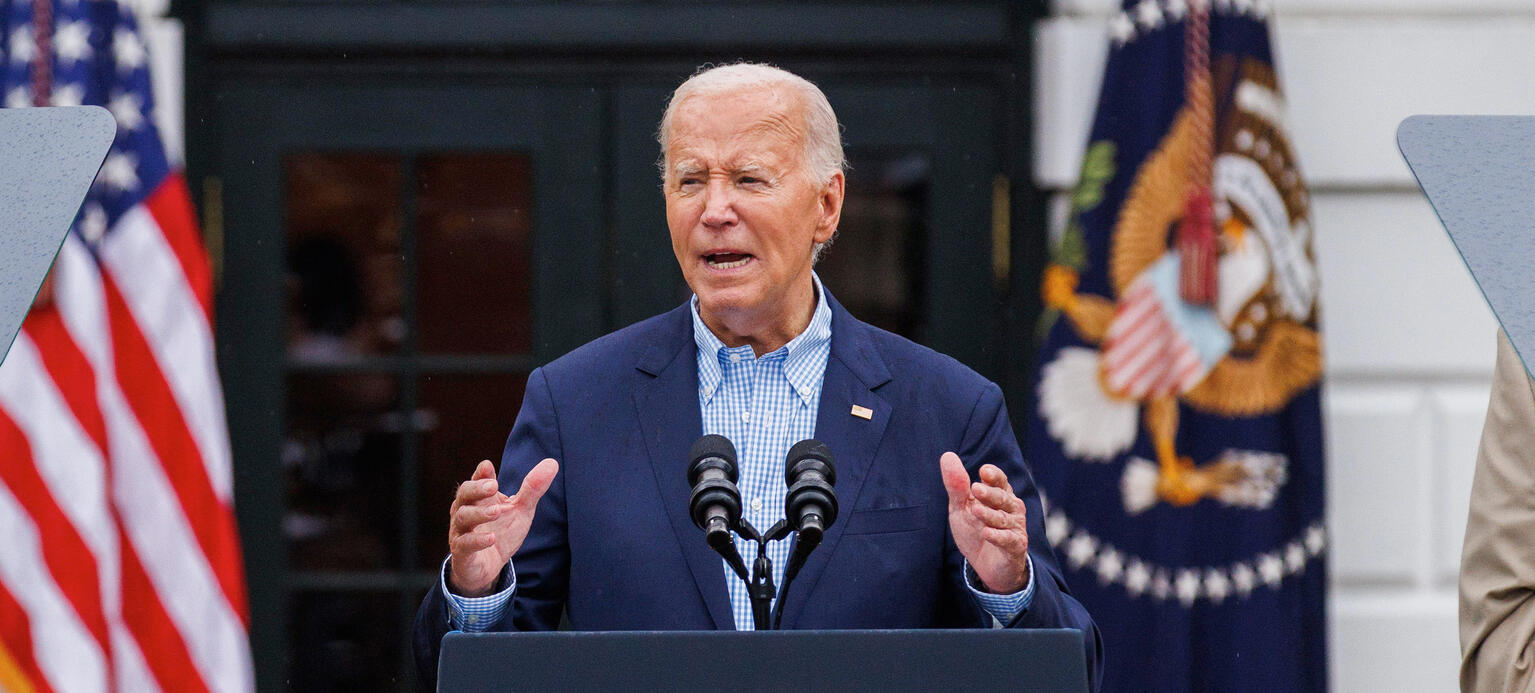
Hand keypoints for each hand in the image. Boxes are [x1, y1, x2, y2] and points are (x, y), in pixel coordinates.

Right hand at [447, 458, 558, 596]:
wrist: (487, 567)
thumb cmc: (501, 532)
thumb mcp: (520, 510)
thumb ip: (532, 488)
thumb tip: (553, 462)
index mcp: (480, 498)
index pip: (476, 480)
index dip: (480, 474)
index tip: (487, 467)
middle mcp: (466, 511)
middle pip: (463, 494)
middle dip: (476, 488)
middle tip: (493, 486)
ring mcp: (462, 532)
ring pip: (463, 517)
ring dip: (480, 513)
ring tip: (497, 511)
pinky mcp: (462, 553)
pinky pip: (465, 544)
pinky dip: (477, 540)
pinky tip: (491, 538)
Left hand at [940, 452, 1029, 593]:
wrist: (986, 566)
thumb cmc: (975, 530)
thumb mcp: (961, 507)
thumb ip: (956, 485)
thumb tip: (947, 455)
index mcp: (1000, 495)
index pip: (1000, 480)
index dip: (994, 476)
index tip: (984, 471)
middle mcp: (1011, 509)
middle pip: (1003, 498)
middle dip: (990, 494)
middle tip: (976, 489)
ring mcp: (1015, 528)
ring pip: (1004, 518)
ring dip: (990, 515)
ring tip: (976, 511)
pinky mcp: (1015, 547)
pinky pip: (1008, 540)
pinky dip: (998, 536)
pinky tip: (986, 533)